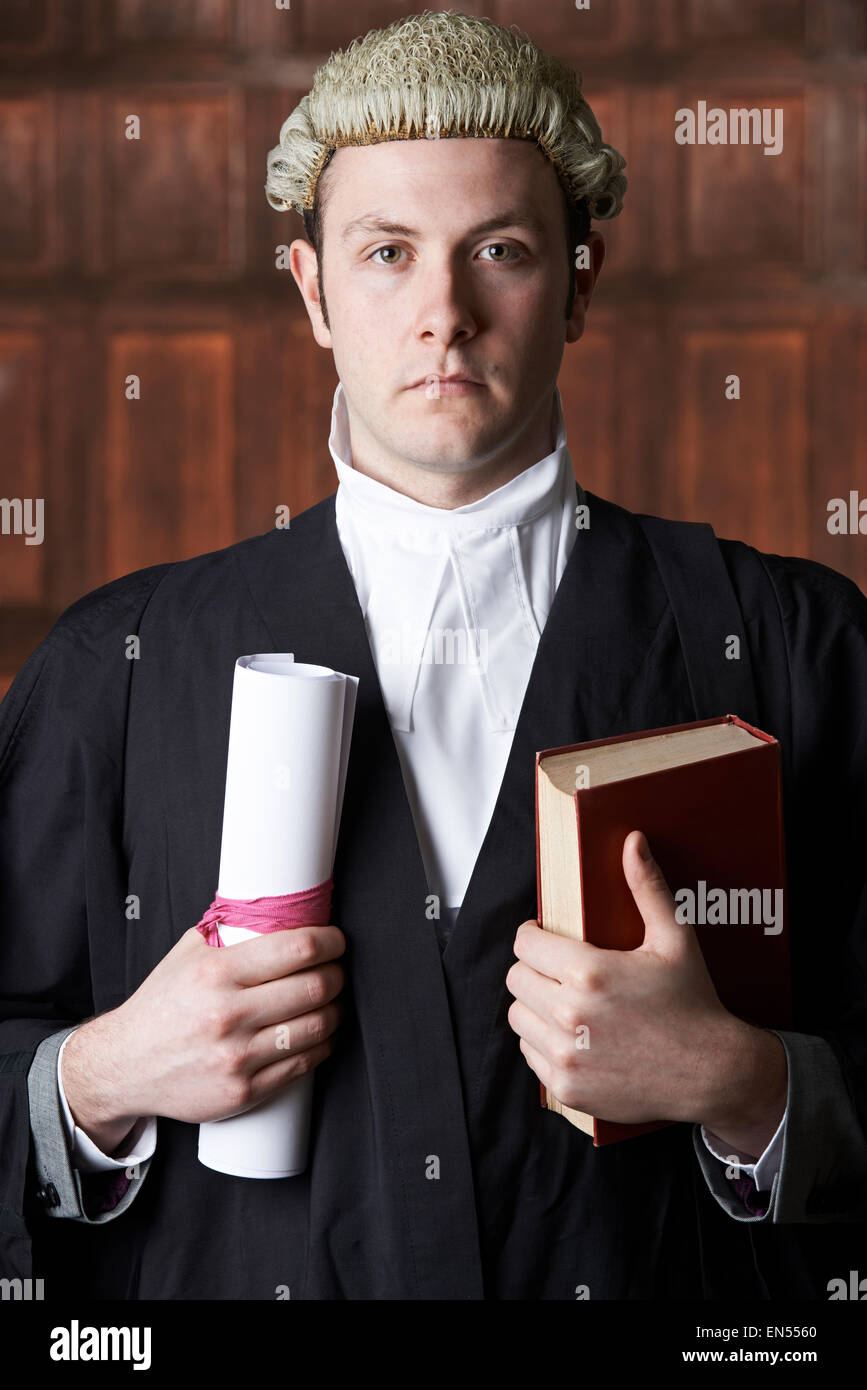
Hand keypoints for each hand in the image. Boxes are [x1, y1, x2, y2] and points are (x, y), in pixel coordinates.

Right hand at [62, 923, 344, 1149]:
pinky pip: (302, 1064)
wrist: (125, 1064)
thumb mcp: (186, 955)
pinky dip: (322, 1045)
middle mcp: (228, 1014)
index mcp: (216, 972)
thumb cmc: (162, 1005)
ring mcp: (236, 1056)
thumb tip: (276, 910)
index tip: (336, 940)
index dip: (330, 941)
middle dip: (337, 975)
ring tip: (331, 1001)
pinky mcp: (242, 1090)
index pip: (296, 949)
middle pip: (314, 988)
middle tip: (337, 970)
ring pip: (316, 1027)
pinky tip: (320, 1033)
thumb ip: (229, 932)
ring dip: (336, 1010)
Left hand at [506, 829, 784, 1138]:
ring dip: (534, 1005)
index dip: (533, 936)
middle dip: (534, 968)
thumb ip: (647, 887)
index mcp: (589, 972)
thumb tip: (632, 842)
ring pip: (517, 1016)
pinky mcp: (566, 1086)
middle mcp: (570, 1014)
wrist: (712, 1072)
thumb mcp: (674, 939)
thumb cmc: (693, 1003)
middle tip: (558, 969)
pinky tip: (571, 1034)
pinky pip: (529, 1052)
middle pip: (516, 978)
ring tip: (562, 1000)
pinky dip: (542, 1041)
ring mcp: (565, 1054)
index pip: (524, 943)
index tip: (546, 937)